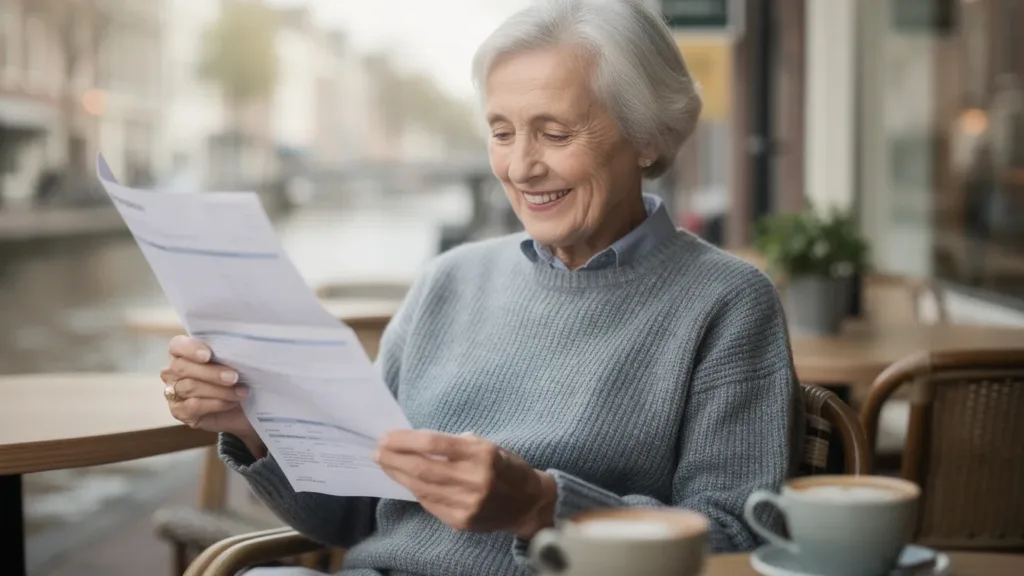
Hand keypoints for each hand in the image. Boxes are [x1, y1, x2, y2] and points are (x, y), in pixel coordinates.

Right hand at [161, 335, 262, 454]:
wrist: (247, 406)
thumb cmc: (240, 378)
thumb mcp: (236, 361)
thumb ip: (228, 352)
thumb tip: (235, 347)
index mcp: (185, 351)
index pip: (177, 346)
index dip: (190, 349)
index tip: (208, 355)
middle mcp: (175, 371)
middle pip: (182, 368)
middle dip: (211, 373)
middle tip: (233, 377)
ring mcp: (174, 392)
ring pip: (189, 387)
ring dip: (219, 390)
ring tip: (240, 392)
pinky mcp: (180, 411)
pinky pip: (193, 406)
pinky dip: (215, 404)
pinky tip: (231, 402)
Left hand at [373, 430, 556, 536]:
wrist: (528, 503)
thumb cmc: (505, 468)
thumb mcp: (487, 445)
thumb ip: (455, 444)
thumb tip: (415, 442)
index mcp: (482, 454)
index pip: (433, 443)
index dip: (405, 440)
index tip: (386, 436)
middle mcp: (474, 479)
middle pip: (422, 467)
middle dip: (394, 458)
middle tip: (377, 451)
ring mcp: (467, 503)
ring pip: (421, 488)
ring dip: (398, 475)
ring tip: (385, 464)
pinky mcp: (461, 521)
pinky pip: (429, 503)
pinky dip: (414, 490)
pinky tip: (405, 481)